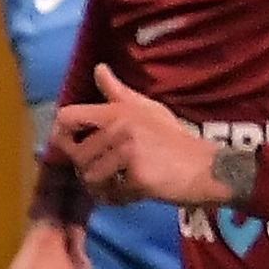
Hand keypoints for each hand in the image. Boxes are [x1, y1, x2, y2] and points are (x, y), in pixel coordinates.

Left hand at [56, 67, 228, 207]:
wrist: (208, 168)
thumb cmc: (175, 140)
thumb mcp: (148, 109)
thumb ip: (118, 93)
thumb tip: (99, 69)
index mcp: (118, 112)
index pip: (68, 117)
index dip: (61, 135)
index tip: (72, 147)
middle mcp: (120, 128)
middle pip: (77, 155)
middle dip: (87, 170)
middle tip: (106, 174)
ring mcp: (129, 153)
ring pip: (90, 177)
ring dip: (101, 187)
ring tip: (118, 186)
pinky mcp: (138, 178)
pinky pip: (111, 194)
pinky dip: (119, 199)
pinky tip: (133, 194)